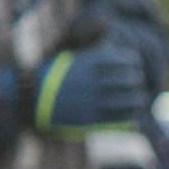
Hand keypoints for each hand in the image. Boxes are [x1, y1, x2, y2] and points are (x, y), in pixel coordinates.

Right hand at [30, 40, 147, 135]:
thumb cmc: (53, 76)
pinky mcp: (93, 119)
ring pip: (132, 99)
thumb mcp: (73, 58)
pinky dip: (131, 115)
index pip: (126, 59)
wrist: (31, 97)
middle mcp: (94, 79)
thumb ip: (95, 55)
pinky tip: (131, 115)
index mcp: (90, 61)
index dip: (133, 62)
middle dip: (136, 80)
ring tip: (137, 100)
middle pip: (132, 79)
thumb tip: (117, 50)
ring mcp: (94, 100)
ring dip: (138, 99)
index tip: (133, 65)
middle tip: (136, 83)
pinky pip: (122, 118)